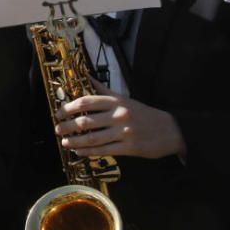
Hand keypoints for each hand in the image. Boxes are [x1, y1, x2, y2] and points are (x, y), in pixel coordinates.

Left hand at [55, 79, 186, 159]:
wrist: (171, 130)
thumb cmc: (144, 114)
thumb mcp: (125, 99)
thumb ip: (104, 91)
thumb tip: (87, 77)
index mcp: (116, 102)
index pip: (87, 102)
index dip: (69, 107)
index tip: (59, 112)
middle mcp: (119, 115)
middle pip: (87, 120)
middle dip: (69, 126)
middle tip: (57, 129)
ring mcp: (124, 132)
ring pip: (93, 137)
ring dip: (76, 141)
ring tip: (64, 142)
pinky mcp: (130, 147)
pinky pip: (105, 150)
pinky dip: (89, 152)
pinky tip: (79, 152)